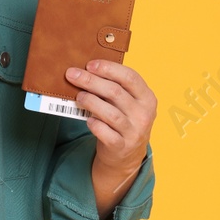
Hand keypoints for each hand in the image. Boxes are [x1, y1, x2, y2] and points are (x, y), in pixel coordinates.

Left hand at [65, 60, 156, 207]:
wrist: (127, 155)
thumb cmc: (124, 120)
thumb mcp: (128, 103)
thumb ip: (115, 88)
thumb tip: (86, 70)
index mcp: (147, 98)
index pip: (130, 77)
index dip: (108, 68)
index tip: (90, 64)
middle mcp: (144, 114)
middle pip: (115, 92)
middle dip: (91, 81)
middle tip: (72, 75)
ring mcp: (134, 132)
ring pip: (110, 113)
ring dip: (90, 101)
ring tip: (79, 96)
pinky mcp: (122, 147)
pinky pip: (106, 133)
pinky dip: (95, 125)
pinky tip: (88, 119)